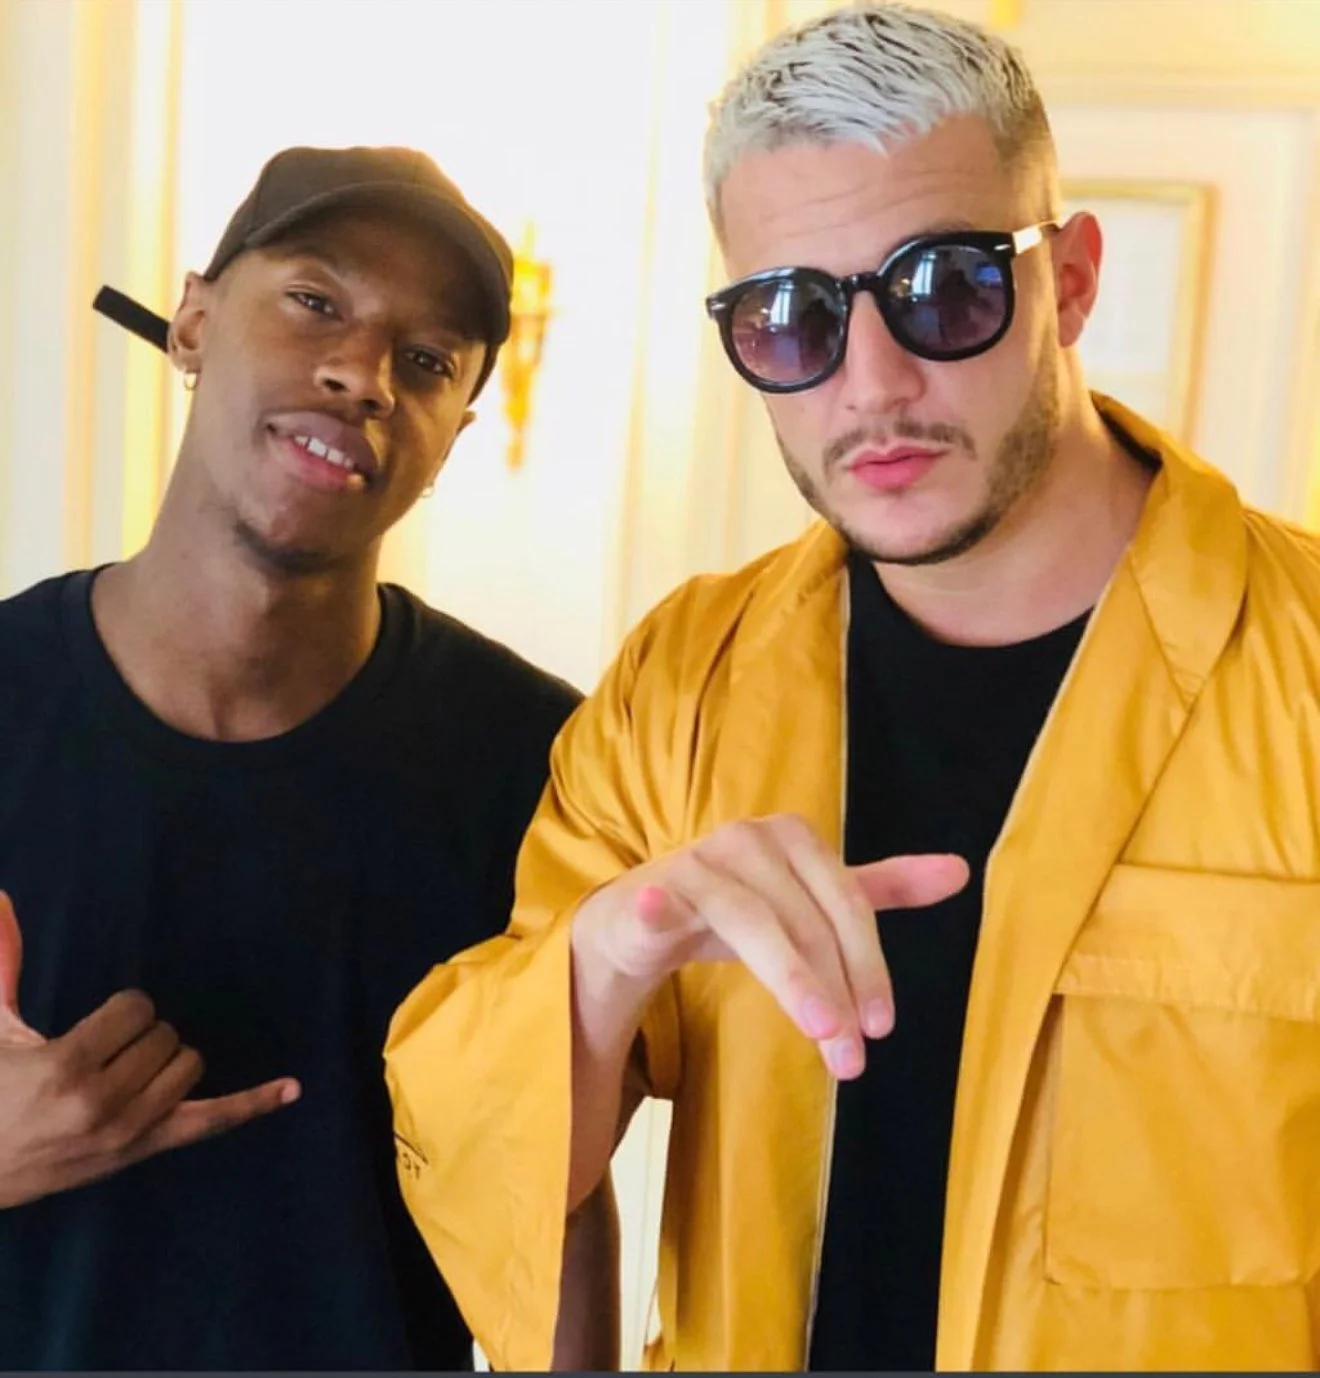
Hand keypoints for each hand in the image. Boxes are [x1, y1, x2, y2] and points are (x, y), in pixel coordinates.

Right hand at [0, 891, 299, 1207]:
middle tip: (106, 1054)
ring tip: (129, 1070)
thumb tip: (5, 897)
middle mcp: (102, 1102)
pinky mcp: (144, 1149)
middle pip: (165, 1037)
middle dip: (141, 1034)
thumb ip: (4, 961)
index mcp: (66, 1065)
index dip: (124, 1010)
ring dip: (168, 1059)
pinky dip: (253, 1104)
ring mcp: (129, 1132)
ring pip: (188, 1067)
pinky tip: (292, 1088)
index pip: (137, 1009)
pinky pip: (210, 1122)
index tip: (101, 1025)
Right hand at [572, 814, 967, 1079]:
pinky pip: (659, 902)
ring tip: (819, 1035)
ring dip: (790, 980)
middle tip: (852, 1058)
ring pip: (752, 921)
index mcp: (793, 837)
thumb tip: (961, 870)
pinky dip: (658, 907)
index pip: (845, 902)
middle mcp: (748, 839)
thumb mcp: (809, 900)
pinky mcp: (652, 891)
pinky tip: (654, 914)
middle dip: (835, 991)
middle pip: (805, 919)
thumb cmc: (737, 909)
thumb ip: (879, 889)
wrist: (643, 916)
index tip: (881, 1026)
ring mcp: (697, 863)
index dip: (868, 963)